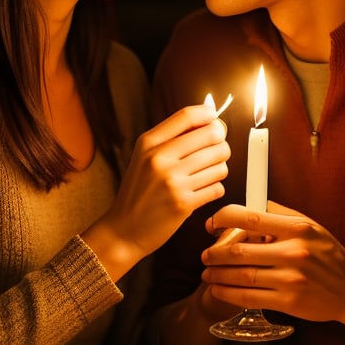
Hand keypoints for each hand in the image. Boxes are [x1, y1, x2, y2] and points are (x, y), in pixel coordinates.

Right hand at [83, 105, 229, 278]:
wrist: (124, 229)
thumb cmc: (139, 190)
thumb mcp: (144, 156)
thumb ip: (172, 137)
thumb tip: (211, 120)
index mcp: (149, 143)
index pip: (187, 116)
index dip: (208, 114)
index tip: (214, 119)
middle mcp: (160, 159)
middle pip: (212, 136)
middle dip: (220, 143)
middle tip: (214, 151)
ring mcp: (172, 182)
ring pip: (220, 163)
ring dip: (218, 168)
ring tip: (205, 174)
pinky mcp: (184, 204)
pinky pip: (218, 187)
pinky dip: (214, 189)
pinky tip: (201, 191)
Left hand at [201, 201, 344, 344]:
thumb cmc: (326, 252)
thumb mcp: (308, 225)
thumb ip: (279, 213)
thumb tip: (248, 202)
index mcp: (296, 228)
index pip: (250, 218)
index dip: (223, 219)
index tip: (211, 224)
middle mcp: (294, 252)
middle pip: (240, 250)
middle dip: (214, 253)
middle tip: (203, 254)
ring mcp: (291, 278)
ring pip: (242, 276)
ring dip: (217, 274)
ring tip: (206, 273)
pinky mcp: (289, 302)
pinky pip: (250, 297)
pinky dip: (229, 293)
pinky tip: (218, 290)